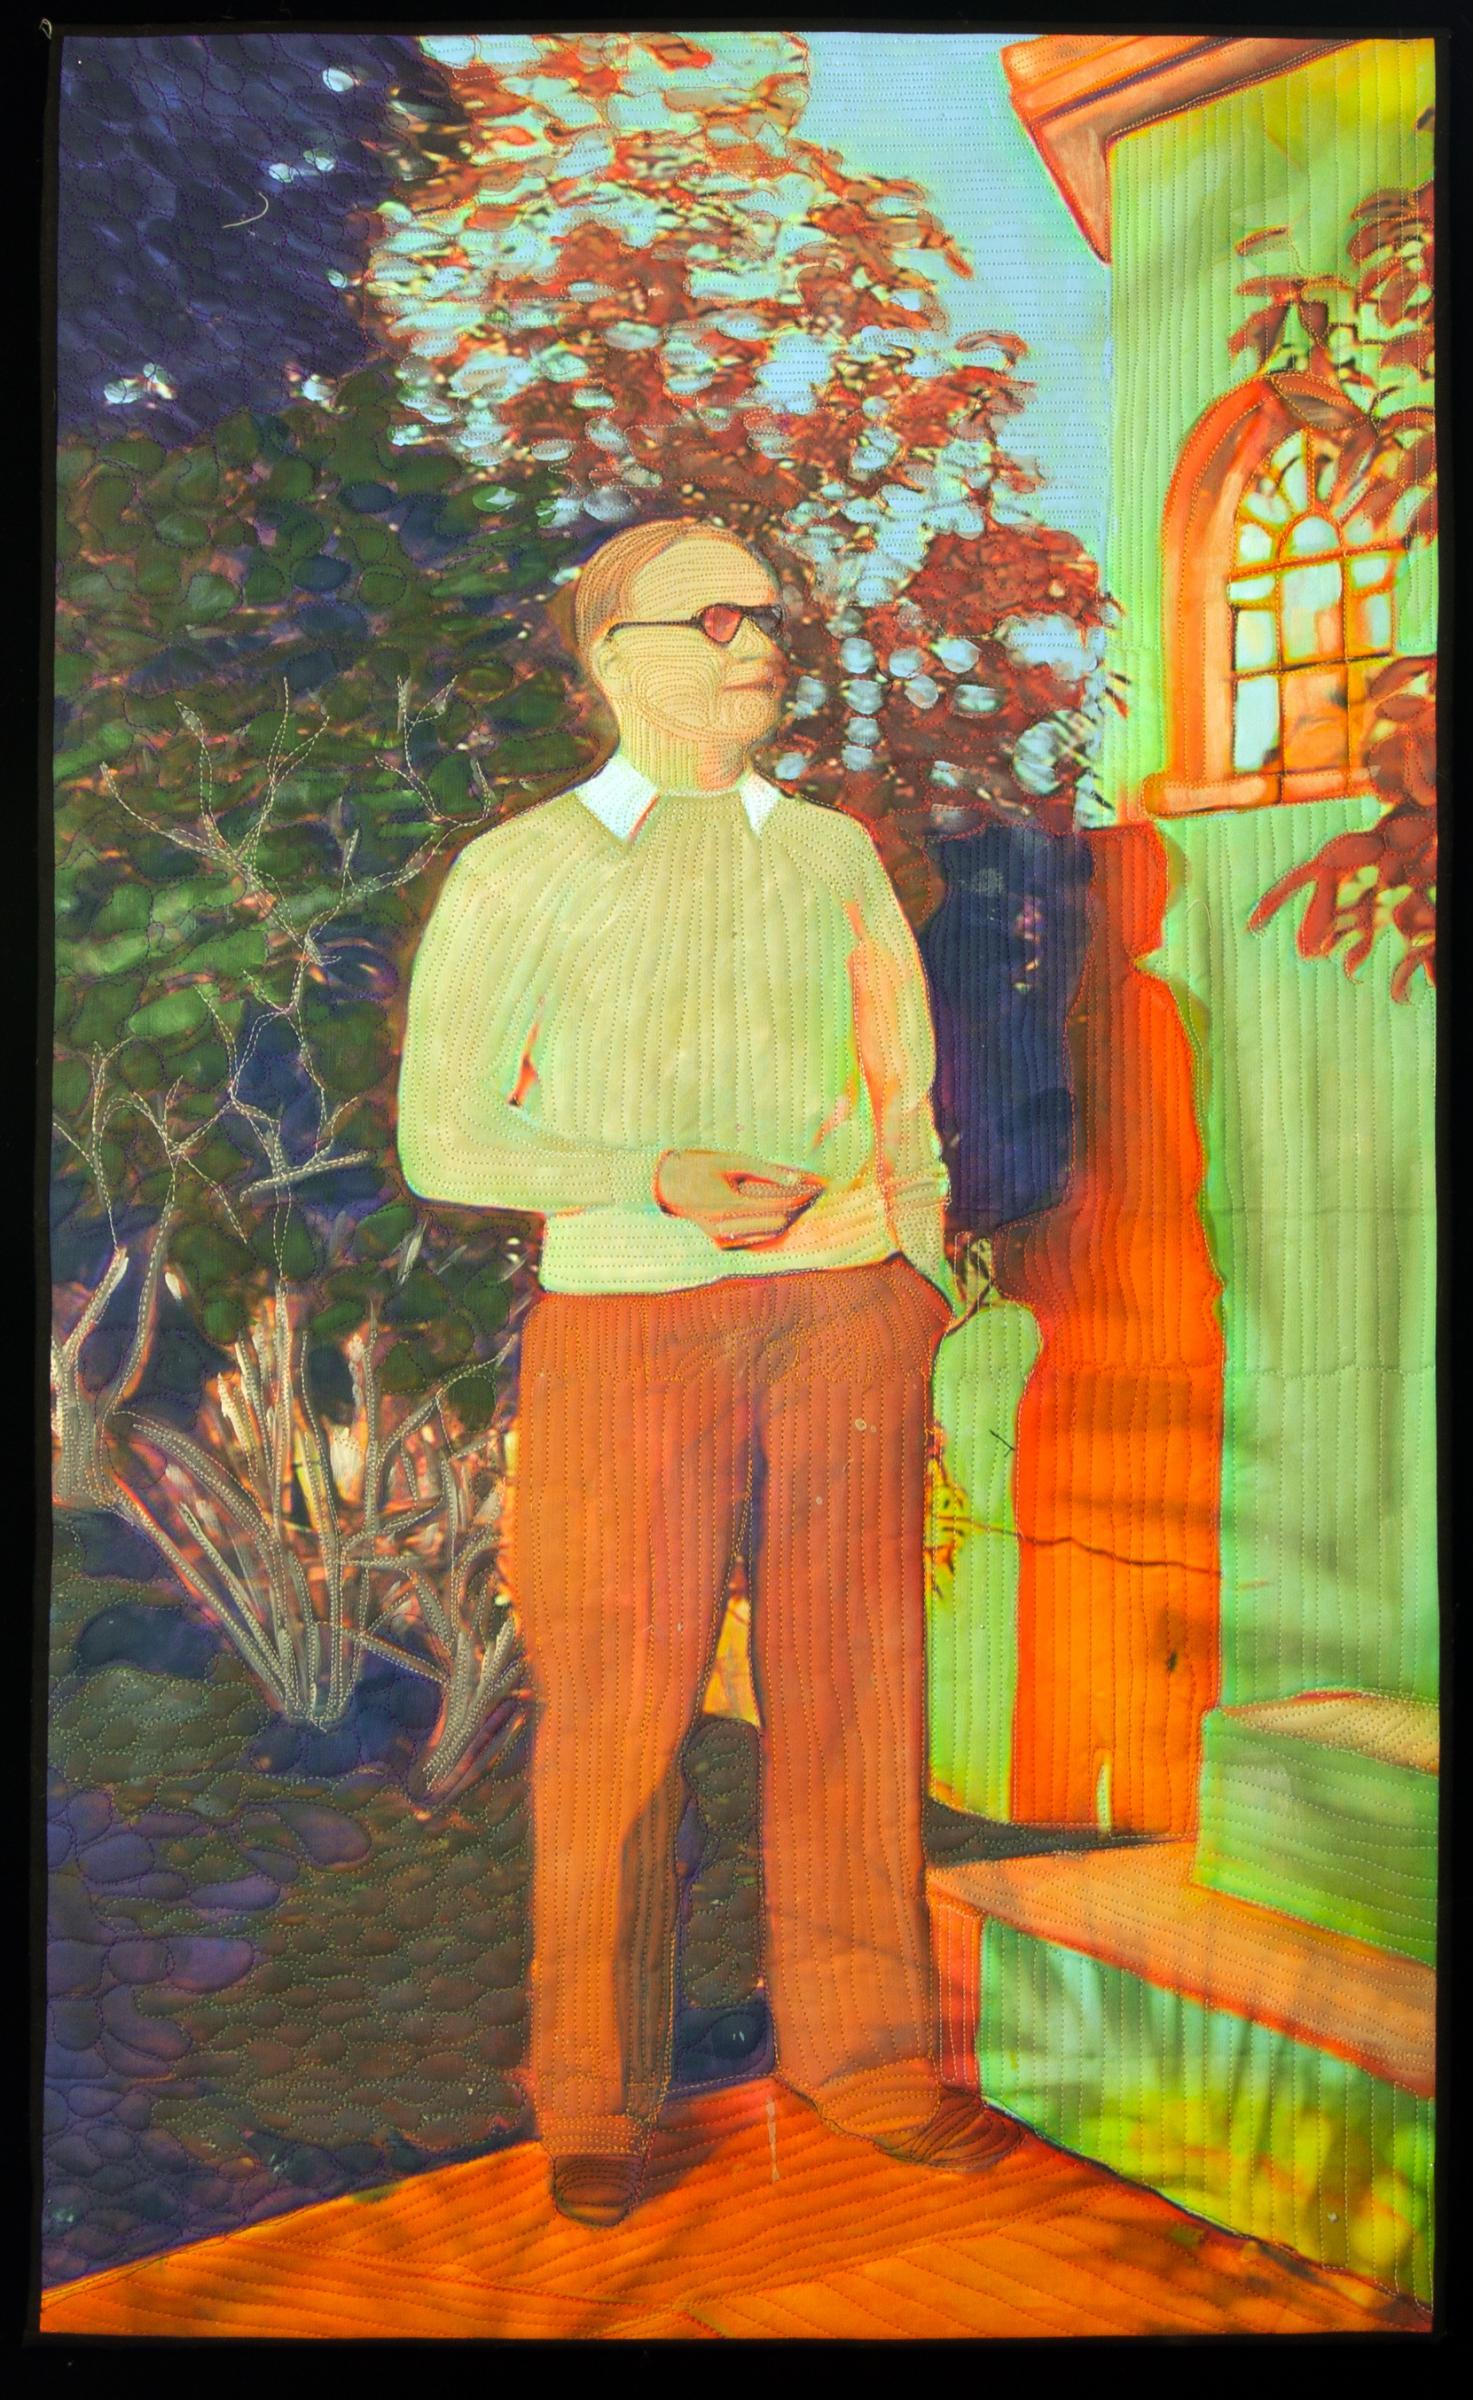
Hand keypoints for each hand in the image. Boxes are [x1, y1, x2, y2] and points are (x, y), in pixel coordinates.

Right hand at [654, 1149, 825, 1247]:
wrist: (665, 1185)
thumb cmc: (698, 1167)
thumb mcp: (732, 1161)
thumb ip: (767, 1171)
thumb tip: (799, 1179)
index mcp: (729, 1206)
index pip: (779, 1206)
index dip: (802, 1196)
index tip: (819, 1185)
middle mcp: (727, 1229)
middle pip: (779, 1223)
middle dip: (799, 1208)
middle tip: (815, 1191)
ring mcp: (723, 1240)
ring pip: (771, 1234)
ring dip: (789, 1218)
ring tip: (803, 1200)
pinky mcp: (722, 1244)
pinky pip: (757, 1239)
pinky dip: (772, 1226)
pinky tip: (782, 1211)